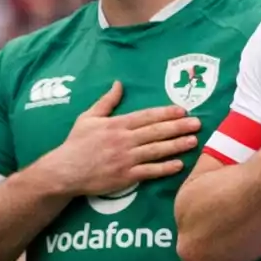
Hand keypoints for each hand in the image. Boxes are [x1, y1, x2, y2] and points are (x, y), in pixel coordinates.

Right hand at [38, 82, 201, 195]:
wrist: (63, 172)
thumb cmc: (76, 144)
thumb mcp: (87, 118)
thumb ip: (106, 101)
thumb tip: (119, 83)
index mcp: (116, 124)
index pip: (146, 116)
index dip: (165, 113)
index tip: (182, 110)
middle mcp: (123, 140)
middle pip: (156, 132)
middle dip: (178, 127)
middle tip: (197, 123)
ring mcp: (125, 159)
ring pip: (156, 150)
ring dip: (176, 145)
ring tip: (194, 141)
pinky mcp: (125, 176)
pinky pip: (149, 171)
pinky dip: (165, 168)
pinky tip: (179, 164)